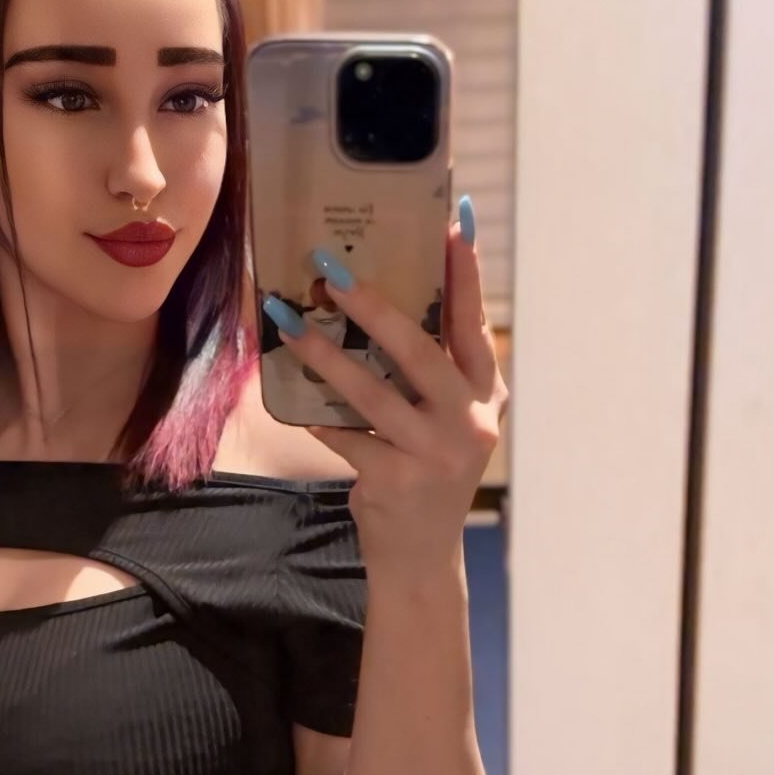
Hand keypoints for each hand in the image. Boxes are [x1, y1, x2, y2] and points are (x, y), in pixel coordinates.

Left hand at [262, 196, 508, 578]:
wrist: (421, 555)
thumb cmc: (427, 470)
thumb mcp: (447, 421)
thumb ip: (433, 374)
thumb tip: (378, 304)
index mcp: (486, 396)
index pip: (474, 324)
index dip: (466, 273)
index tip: (455, 220)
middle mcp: (470, 421)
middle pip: (420, 350)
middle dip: (374, 306)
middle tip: (331, 270)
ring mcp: (436, 453)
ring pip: (371, 392)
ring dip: (325, 355)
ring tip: (287, 323)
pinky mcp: (397, 480)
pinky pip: (345, 436)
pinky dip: (318, 417)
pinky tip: (294, 402)